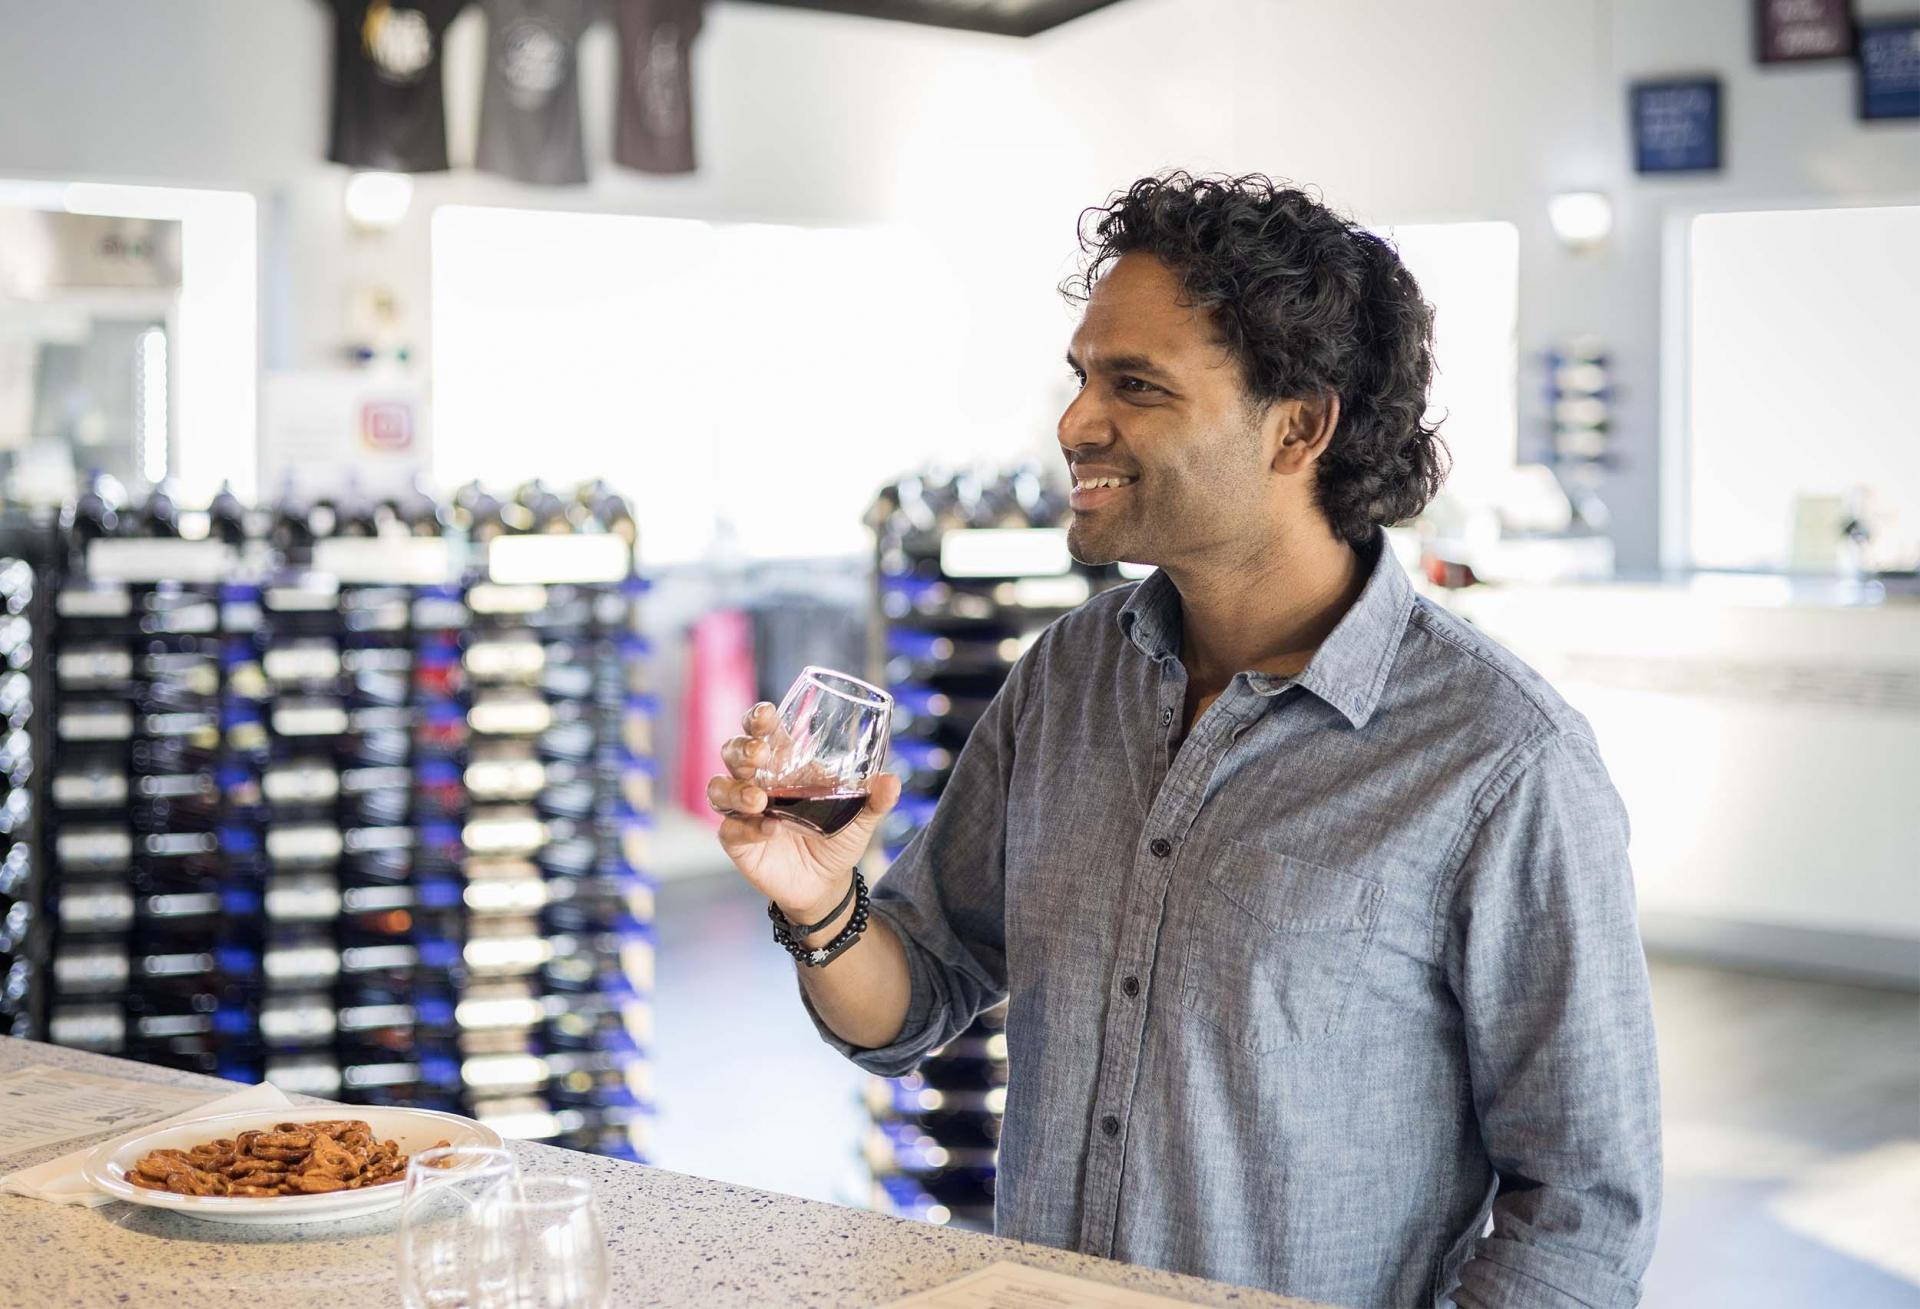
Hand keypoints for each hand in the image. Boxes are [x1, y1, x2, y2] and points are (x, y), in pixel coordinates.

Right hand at [708, 702, 900, 924]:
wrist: (827, 883)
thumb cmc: (838, 838)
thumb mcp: (861, 818)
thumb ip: (876, 799)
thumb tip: (891, 781)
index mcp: (785, 764)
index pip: (763, 731)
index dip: (758, 719)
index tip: (767, 714)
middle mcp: (758, 781)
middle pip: (733, 752)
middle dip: (742, 748)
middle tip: (760, 754)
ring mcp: (744, 811)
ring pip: (720, 789)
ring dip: (736, 790)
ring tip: (759, 800)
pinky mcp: (737, 841)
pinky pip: (730, 829)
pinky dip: (747, 828)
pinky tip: (768, 829)